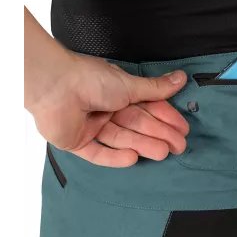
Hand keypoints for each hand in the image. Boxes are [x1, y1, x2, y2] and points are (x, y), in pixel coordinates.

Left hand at [26, 36, 188, 166]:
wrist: (55, 86)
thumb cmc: (91, 79)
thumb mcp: (130, 84)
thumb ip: (155, 88)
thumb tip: (181, 78)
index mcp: (117, 92)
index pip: (147, 108)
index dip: (165, 118)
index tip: (182, 129)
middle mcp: (105, 108)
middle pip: (136, 125)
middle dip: (158, 135)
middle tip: (178, 147)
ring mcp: (90, 126)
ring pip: (120, 139)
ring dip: (142, 145)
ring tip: (162, 153)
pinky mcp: (75, 141)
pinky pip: (97, 153)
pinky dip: (114, 156)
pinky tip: (132, 159)